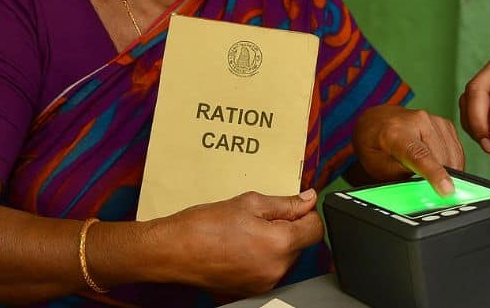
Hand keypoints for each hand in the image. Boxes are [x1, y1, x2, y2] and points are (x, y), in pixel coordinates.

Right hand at [154, 190, 323, 297]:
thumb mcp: (250, 203)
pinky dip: (263, 257)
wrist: (174, 251)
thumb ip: (285, 203)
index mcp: (279, 243)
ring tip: (247, 232)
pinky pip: (269, 270)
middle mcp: (276, 268)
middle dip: (288, 228)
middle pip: (300, 244)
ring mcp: (264, 283)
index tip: (297, 206)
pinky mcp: (252, 290)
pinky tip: (242, 246)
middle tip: (261, 217)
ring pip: (285, 257)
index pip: (316, 229)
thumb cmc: (204, 226)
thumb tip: (308, 200)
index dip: (307, 214)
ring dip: (275, 243)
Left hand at [353, 105, 464, 195]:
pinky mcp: (446, 124)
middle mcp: (418, 122)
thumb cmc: (374, 143)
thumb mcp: (376, 167)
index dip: (435, 173)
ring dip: (446, 171)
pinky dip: (450, 163)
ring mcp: (434, 121)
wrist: (378, 120)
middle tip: (421, 181)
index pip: (419, 155)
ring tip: (425, 169)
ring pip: (453, 157)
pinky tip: (435, 162)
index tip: (447, 190)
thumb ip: (400, 178)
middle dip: (437, 178)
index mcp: (396, 133)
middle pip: (441, 159)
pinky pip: (456, 151)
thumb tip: (423, 188)